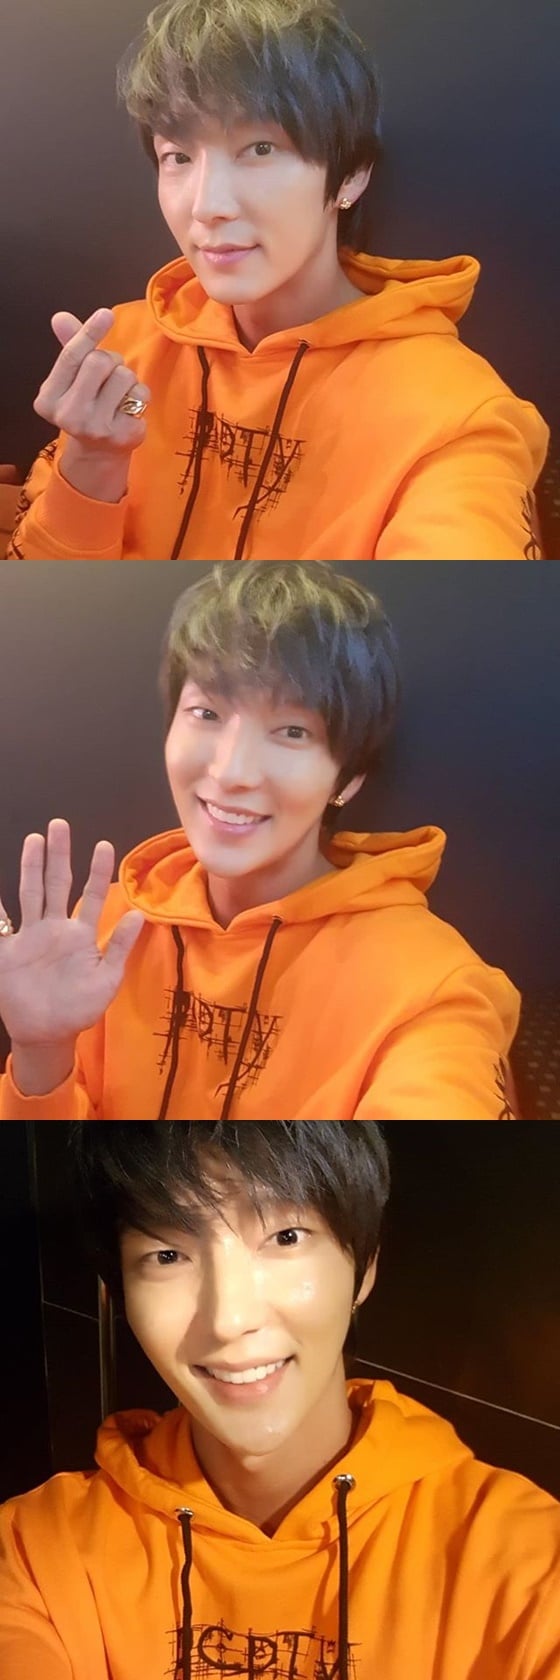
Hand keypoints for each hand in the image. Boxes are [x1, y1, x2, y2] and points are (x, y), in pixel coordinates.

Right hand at [0, 819, 143, 1047]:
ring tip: (34, 839)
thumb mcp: (107, 980)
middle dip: (58, 855)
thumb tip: (140, 914)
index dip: (98, 872)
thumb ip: (119, 947)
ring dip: (32, 866)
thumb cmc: (80, 1008)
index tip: (104, 845)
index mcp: (80, 935)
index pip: (92, 896)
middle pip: (56, 883)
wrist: (47, 1034)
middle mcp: (55, 928)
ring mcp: (31, 936)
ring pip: (31, 893)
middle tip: (59, 825)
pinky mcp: (9, 950)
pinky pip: (1, 925)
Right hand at [33, 309, 150, 453]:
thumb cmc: (85, 406)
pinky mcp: (122, 435)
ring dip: (127, 378)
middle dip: (110, 360)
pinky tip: (128, 409)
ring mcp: (96, 428)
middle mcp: (69, 415)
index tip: (105, 314)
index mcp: (49, 399)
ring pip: (123, 375)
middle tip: (108, 375)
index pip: (71, 357)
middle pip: (99, 361)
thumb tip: (61, 317)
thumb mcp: (72, 379)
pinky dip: (139, 395)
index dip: (89, 332)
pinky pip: (140, 394)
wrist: (98, 452)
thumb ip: (70, 348)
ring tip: (118, 394)